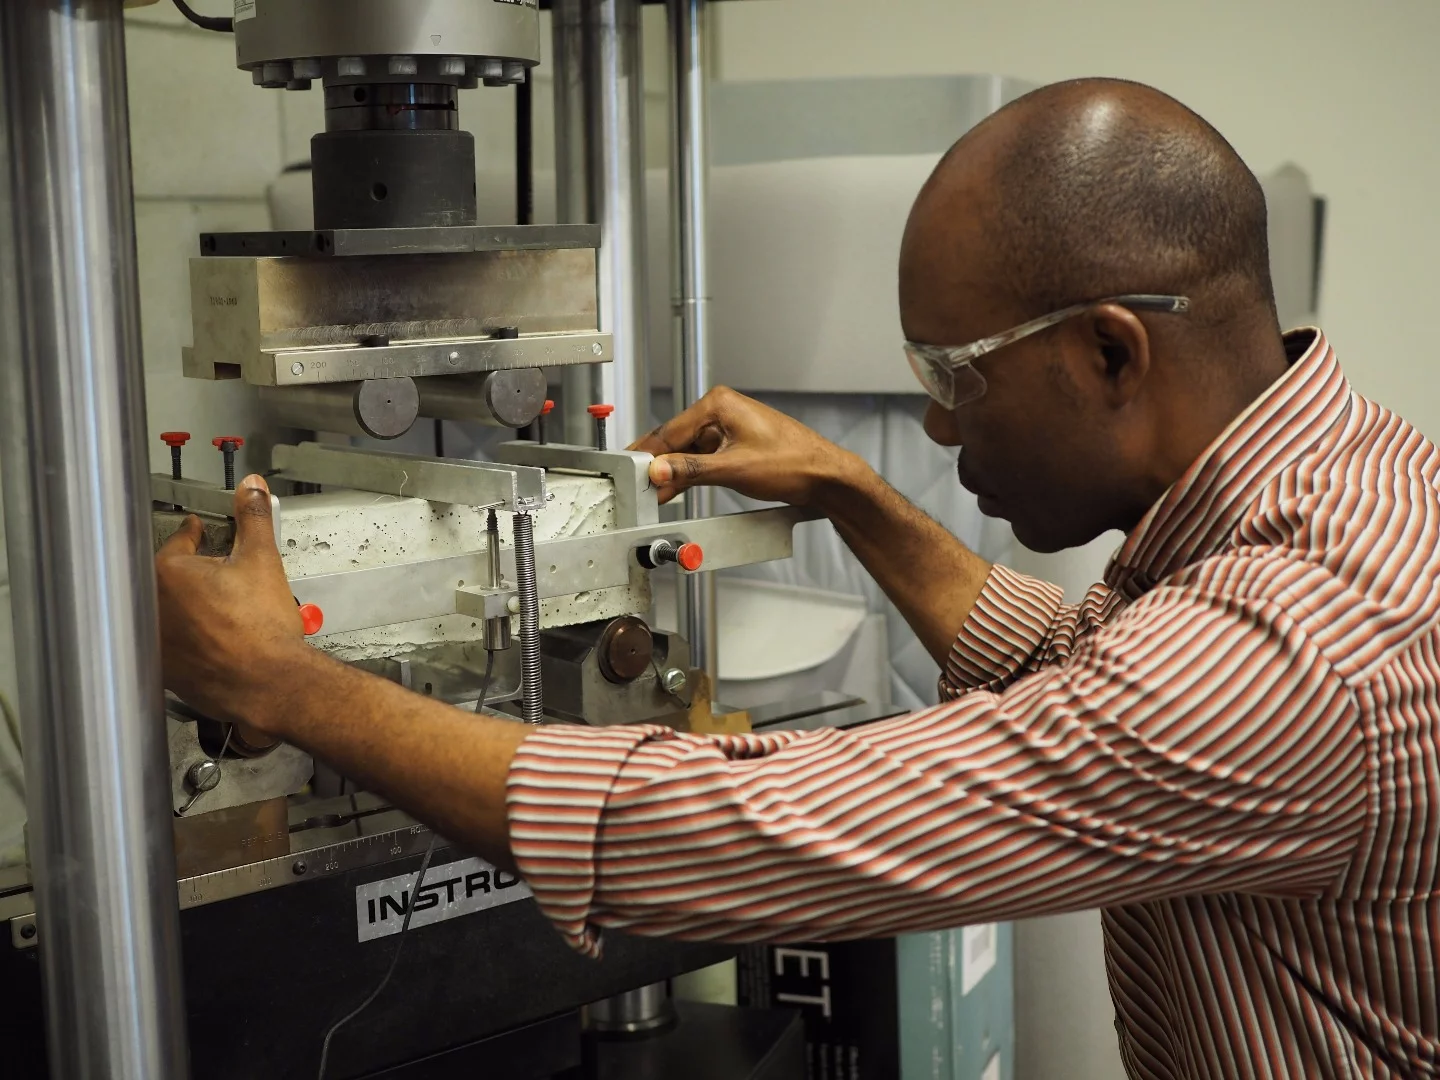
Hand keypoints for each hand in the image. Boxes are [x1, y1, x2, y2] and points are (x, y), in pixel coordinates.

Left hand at [155, 475, 305, 732]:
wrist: (270, 682)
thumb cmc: (263, 629)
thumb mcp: (263, 561)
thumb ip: (254, 519)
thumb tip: (252, 488)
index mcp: (167, 573)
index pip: (180, 541)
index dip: (196, 534)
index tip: (199, 532)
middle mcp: (150, 607)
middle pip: (169, 577)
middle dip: (192, 573)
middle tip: (219, 575)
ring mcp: (153, 641)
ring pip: (167, 611)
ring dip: (185, 606)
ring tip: (220, 609)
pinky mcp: (161, 669)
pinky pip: (168, 643)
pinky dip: (185, 638)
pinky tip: (213, 638)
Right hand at [629, 387, 867, 507]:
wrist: (825, 476)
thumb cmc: (793, 463)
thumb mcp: (733, 469)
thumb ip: (690, 470)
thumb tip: (659, 470)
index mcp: (719, 405)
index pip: (670, 431)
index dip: (648, 455)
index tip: (631, 471)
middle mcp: (722, 411)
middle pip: (677, 440)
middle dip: (658, 465)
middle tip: (636, 485)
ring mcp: (729, 428)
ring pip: (688, 452)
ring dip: (673, 473)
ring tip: (654, 494)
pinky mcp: (735, 445)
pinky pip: (704, 459)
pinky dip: (690, 474)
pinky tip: (676, 489)